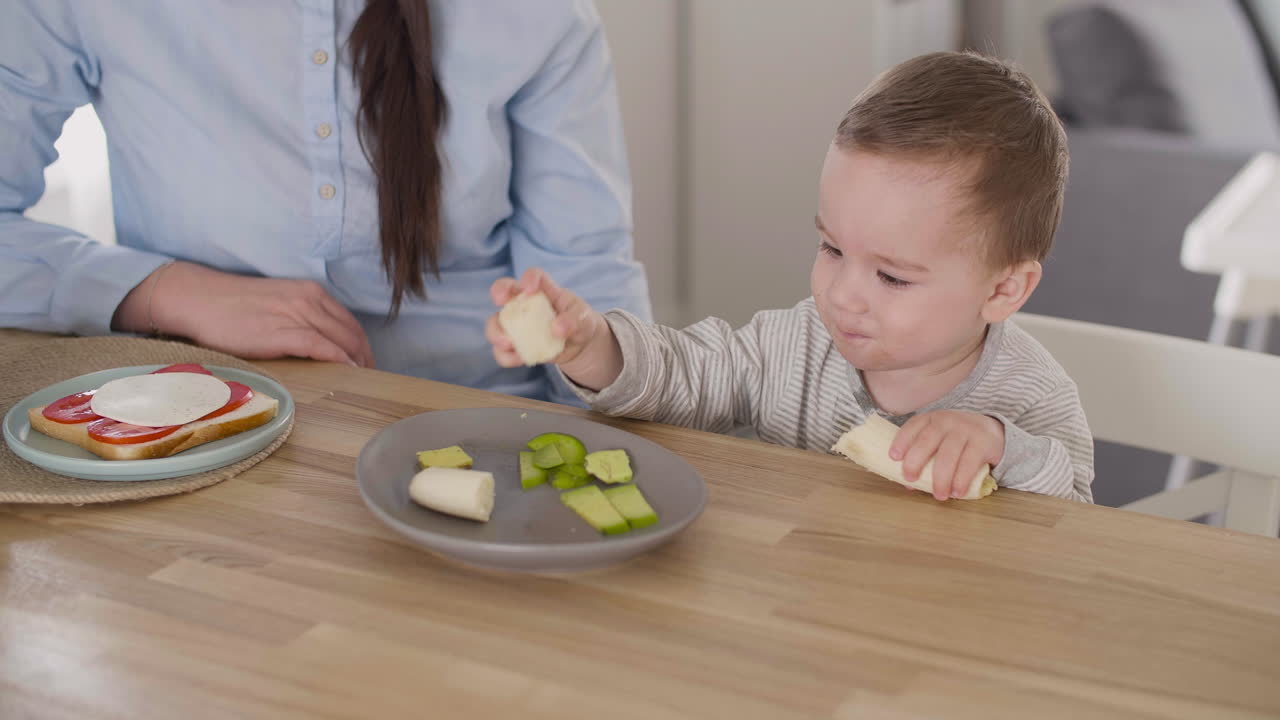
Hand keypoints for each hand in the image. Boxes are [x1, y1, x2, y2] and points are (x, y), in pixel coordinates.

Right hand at [115, 262, 375, 367]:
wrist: (198, 299)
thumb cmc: (232, 306)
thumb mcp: (276, 304)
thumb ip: (299, 317)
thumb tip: (317, 343)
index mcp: (309, 292)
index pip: (349, 321)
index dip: (362, 344)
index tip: (367, 362)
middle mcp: (309, 300)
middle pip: (352, 332)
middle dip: (365, 356)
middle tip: (371, 378)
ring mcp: (297, 315)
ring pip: (342, 340)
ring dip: (357, 363)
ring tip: (363, 382)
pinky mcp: (283, 332)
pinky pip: (322, 348)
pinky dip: (340, 360)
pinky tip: (349, 372)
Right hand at [485, 268, 620, 389]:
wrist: (580, 346)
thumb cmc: (580, 323)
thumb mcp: (584, 319)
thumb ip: (573, 320)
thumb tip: (556, 328)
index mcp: (544, 290)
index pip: (534, 276)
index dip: (529, 278)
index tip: (530, 290)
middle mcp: (525, 303)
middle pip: (503, 289)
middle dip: (498, 292)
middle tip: (500, 302)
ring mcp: (517, 323)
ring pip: (496, 323)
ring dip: (497, 332)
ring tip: (509, 343)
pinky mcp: (516, 344)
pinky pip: (502, 351)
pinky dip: (507, 356)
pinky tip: (519, 359)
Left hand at [889, 410, 1003, 500]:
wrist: (991, 430)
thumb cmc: (955, 439)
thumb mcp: (939, 440)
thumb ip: (924, 457)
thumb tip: (908, 484)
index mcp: (931, 419)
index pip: (913, 426)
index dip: (902, 440)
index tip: (893, 457)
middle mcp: (946, 422)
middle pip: (927, 440)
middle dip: (915, 461)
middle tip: (910, 479)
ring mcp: (965, 431)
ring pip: (948, 455)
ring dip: (941, 478)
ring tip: (939, 495)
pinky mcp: (982, 443)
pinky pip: (969, 463)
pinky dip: (961, 480)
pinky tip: (957, 492)